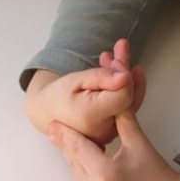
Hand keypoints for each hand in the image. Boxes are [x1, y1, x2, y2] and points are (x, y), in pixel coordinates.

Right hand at [26, 39, 145, 146]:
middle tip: (120, 46)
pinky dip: (123, 88)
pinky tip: (120, 73)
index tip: (113, 58)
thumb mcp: (74, 80)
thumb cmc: (58, 96)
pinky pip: (126, 108)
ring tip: (116, 55)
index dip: (124, 74)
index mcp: (92, 117)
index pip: (123, 95)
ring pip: (131, 102)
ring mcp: (110, 134)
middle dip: (126, 69)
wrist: (48, 114)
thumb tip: (126, 76)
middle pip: (129, 98)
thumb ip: (100, 78)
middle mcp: (104, 131)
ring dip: (126, 77)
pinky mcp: (113, 131)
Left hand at [49, 112, 179, 180]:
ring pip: (77, 173)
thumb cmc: (157, 173)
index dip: (65, 133)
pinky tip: (81, 158)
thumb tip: (113, 93)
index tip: (52, 122)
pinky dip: (81, 170)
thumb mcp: (138, 141)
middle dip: (67, 143)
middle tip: (55, 128)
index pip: (77, 147)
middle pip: (74, 160)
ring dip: (73, 157)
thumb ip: (121, 117)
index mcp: (103, 174)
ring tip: (66, 140)